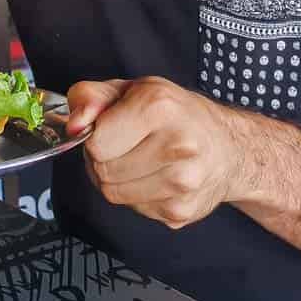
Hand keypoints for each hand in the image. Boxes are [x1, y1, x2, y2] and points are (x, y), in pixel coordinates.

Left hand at [66, 76, 248, 229]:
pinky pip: (133, 209)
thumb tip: (73, 124)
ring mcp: (182, 182)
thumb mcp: (131, 89)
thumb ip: (91, 97)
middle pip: (103, 171)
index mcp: (160, 106)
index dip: (95, 136)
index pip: (97, 142)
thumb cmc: (176, 114)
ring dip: (117, 179)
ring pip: (114, 193)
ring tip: (139, 160)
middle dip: (104, 159)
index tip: (110, 128)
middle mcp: (177, 145)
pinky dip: (136, 195)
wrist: (227, 147)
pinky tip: (154, 177)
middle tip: (125, 144)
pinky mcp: (181, 211)